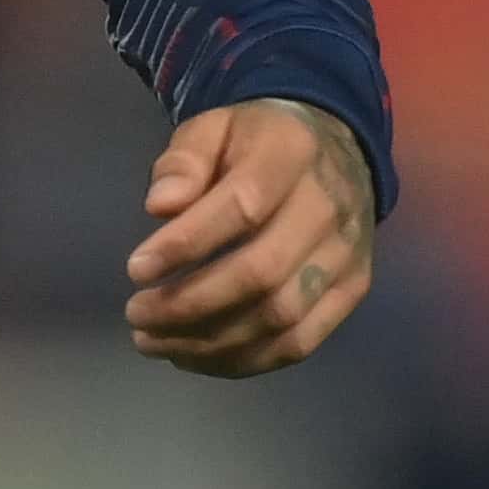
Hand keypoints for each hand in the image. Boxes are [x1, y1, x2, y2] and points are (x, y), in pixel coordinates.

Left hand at [121, 98, 375, 376]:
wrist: (336, 148)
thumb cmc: (257, 142)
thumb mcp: (214, 128)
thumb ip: (184, 161)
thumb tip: (161, 207)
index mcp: (291, 152)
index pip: (243, 206)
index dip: (186, 244)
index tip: (136, 269)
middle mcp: (329, 205)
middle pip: (261, 273)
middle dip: (190, 305)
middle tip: (137, 315)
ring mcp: (347, 253)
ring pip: (280, 318)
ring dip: (209, 342)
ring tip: (154, 340)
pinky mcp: (353, 289)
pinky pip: (299, 343)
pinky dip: (243, 360)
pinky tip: (196, 354)